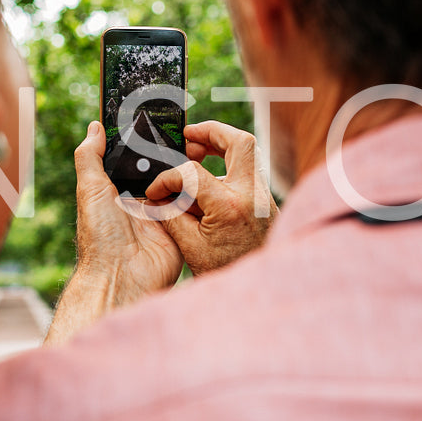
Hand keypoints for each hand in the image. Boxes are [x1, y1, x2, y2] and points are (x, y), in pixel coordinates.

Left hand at [44, 122, 183, 344]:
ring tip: (200, 147)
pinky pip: (195, 205)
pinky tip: (208, 173)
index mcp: (119, 191)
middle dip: (174, 153)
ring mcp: (165, 215)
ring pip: (182, 184)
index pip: (138, 160)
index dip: (148, 142)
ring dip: (190, 170)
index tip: (162, 117)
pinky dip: (201, 193)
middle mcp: (143, 201)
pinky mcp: (183, 228)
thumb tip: (95, 126)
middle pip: (163, 169)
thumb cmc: (101, 236)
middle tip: (187, 131)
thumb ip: (90, 157)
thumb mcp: (90, 190)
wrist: (123, 277)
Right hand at [145, 120, 277, 274]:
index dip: (167, 178)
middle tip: (188, 135)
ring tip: (194, 153)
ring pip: (247, 153)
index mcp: (230, 206)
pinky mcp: (266, 201)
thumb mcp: (191, 248)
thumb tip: (156, 197)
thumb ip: (171, 216)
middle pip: (239, 141)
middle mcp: (252, 195)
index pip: (192, 173)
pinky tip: (207, 179)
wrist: (261, 288)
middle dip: (211, 131)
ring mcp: (264, 196)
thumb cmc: (226, 272)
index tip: (155, 190)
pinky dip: (226, 166)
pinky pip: (247, 171)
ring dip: (220, 147)